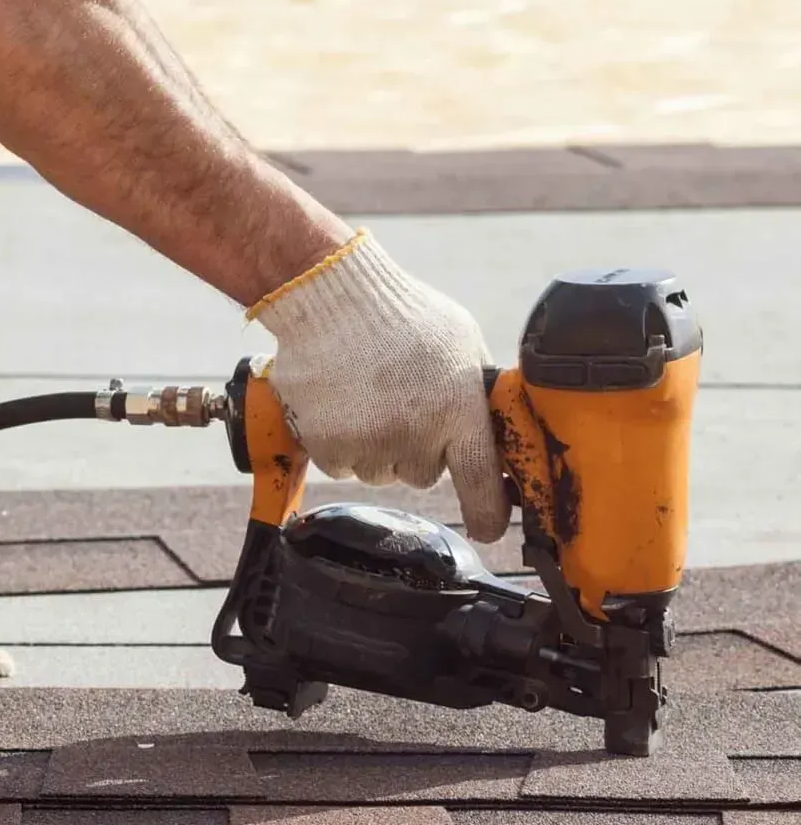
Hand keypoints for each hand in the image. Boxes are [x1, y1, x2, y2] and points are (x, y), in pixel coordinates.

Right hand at [250, 230, 509, 542]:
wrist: (329, 295)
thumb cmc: (402, 314)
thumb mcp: (462, 343)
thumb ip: (478, 392)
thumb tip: (497, 429)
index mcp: (458, 409)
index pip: (481, 482)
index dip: (488, 513)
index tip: (488, 528)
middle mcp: (414, 435)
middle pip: (423, 475)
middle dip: (417, 448)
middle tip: (402, 402)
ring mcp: (368, 444)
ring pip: (381, 472)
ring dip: (377, 446)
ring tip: (367, 396)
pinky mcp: (326, 447)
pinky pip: (343, 466)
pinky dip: (341, 443)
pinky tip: (341, 402)